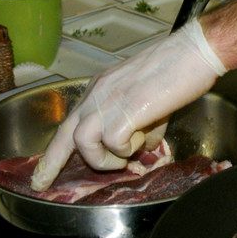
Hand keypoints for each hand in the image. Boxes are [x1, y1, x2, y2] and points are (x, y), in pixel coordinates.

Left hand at [30, 20, 226, 190]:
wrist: (194, 52)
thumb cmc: (178, 71)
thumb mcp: (150, 101)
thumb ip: (141, 125)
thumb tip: (144, 146)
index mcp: (100, 89)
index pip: (71, 122)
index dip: (57, 149)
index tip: (44, 171)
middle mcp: (98, 94)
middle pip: (64, 134)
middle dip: (50, 163)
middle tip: (42, 184)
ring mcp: (109, 101)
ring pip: (83, 142)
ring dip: (103, 158)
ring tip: (124, 158)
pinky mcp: (126, 109)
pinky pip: (113, 142)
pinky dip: (127, 149)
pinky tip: (143, 139)